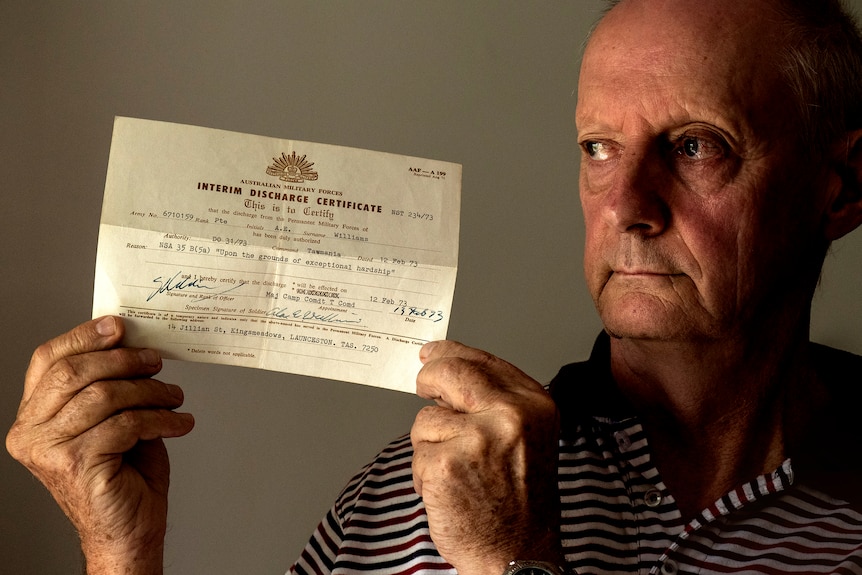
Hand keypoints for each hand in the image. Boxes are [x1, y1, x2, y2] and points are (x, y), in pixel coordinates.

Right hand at [5, 316, 194, 574]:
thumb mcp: (112, 419)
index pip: (47, 361)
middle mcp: (31, 433)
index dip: (83, 336)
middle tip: (157, 361)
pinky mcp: (79, 466)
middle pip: (75, 373)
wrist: (129, 529)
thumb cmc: (123, 474)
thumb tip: (130, 339)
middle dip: (123, 360)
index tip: (120, 326)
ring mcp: (50, 452)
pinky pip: (126, 424)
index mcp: (33, 417)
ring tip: (175, 397)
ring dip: (150, 391)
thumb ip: (109, 383)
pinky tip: (180, 423)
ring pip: (104, 396)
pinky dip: (161, 419)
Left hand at [410, 341, 562, 574]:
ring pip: (427, 418)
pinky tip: (449, 488)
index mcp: (534, 405)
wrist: (519, 553)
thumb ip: (496, 403)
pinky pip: (417, 451)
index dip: (451, 353)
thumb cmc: (522, 502)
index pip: (483, 361)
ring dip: (431, 444)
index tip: (433, 353)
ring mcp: (477, 439)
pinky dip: (424, 472)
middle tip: (421, 383)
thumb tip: (451, 375)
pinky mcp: (446, 463)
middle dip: (429, 376)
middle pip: (450, 372)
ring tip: (458, 469)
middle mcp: (510, 416)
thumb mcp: (527, 436)